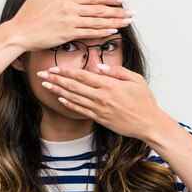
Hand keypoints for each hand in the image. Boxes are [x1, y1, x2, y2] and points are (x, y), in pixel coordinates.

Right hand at [9, 0, 133, 51]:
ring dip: (114, 21)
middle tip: (131, 11)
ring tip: (127, 21)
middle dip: (117, 10)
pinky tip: (113, 31)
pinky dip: (102, 31)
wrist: (19, 32)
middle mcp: (70, 8)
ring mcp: (70, 22)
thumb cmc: (27, 15)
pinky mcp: (67, 34)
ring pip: (97, 21)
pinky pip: (89, 33)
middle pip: (99, 9)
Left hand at [36, 64, 171, 139]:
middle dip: (56, 79)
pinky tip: (60, 99)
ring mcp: (99, 109)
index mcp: (110, 85)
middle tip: (42, 74)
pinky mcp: (100, 118)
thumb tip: (99, 67)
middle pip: (73, 86)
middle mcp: (102, 97)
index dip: (66, 71)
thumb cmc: (144, 101)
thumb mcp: (135, 80)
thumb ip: (117, 72)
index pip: (82, 76)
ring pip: (74, 98)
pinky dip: (69, 104)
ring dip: (58, 91)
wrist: (148, 123)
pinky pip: (81, 110)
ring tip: (46, 85)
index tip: (54, 67)